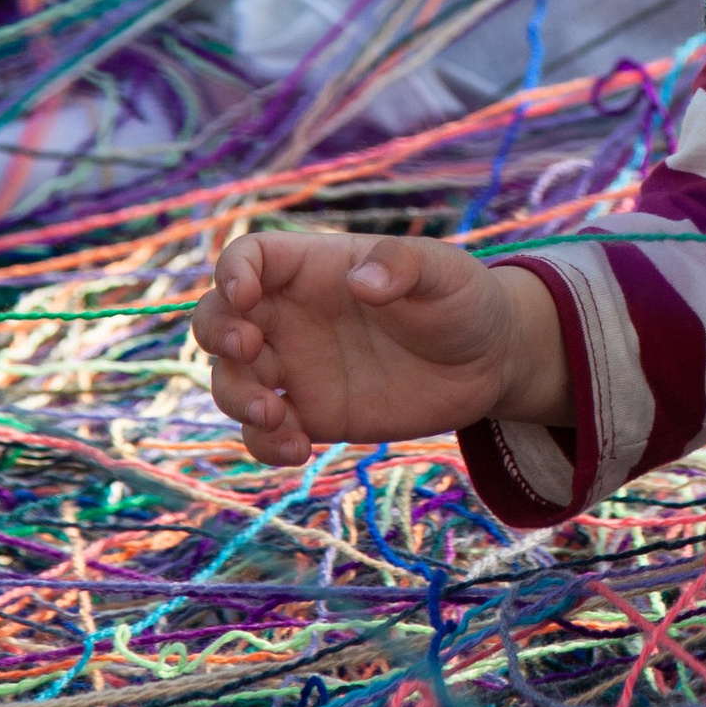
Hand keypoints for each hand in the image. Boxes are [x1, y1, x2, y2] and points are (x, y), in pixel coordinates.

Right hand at [190, 230, 568, 468]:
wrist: (489, 364)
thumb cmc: (462, 300)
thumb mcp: (445, 272)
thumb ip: (405, 266)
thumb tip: (362, 281)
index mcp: (314, 269)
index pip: (249, 257)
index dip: (232, 272)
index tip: (245, 296)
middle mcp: (292, 317)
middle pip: (218, 317)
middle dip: (216, 332)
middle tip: (250, 349)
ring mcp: (296, 367)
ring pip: (231, 379)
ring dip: (236, 396)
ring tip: (276, 415)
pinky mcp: (311, 415)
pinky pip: (264, 432)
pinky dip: (264, 443)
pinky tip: (298, 449)